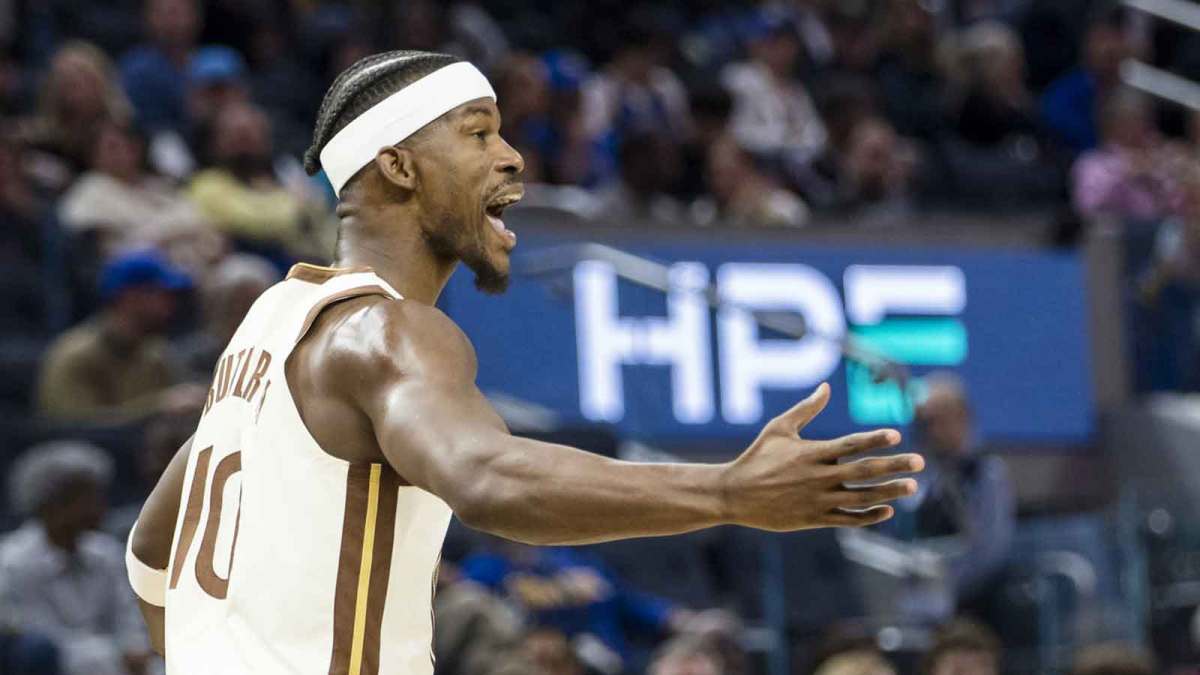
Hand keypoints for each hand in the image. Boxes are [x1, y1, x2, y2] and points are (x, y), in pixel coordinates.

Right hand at [720, 383, 923, 530]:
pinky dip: (869, 516)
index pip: (850, 444)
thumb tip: (826, 387)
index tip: (896, 435)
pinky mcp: (814, 519)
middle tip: (919, 462)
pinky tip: (887, 510)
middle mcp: (818, 476)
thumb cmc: (757, 457)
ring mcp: (818, 499)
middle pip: (864, 470)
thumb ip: (806, 409)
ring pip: (862, 496)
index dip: (874, 439)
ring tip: (912, 487)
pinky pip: (848, 519)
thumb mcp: (779, 428)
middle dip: (894, 466)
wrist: (734, 494)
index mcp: (811, 452)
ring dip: (889, 492)